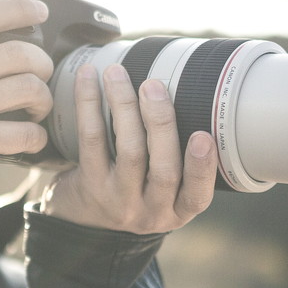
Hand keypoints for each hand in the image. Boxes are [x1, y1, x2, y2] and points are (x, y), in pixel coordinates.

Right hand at [0, 0, 53, 201]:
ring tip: (38, 108)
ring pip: (26, 88)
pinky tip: (32, 140)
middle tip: (42, 73)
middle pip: (14, 52)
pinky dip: (37, 137)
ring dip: (43, 98)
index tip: (39, 11)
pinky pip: (25, 132)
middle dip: (41, 61)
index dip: (15, 9)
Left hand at [39, 63, 216, 232]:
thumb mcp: (165, 188)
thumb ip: (181, 155)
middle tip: (154, 85)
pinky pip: (92, 141)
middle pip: (164, 170)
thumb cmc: (136, 186)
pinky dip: (90, 105)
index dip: (202, 168)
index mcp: (179, 210)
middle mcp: (151, 213)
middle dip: (161, 123)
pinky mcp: (90, 187)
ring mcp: (119, 202)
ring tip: (117, 74)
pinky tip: (88, 78)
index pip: (197, 196)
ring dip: (124, 106)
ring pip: (129, 152)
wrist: (84, 214)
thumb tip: (193, 89)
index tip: (203, 136)